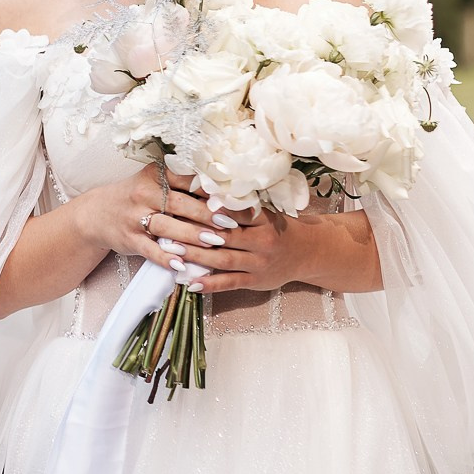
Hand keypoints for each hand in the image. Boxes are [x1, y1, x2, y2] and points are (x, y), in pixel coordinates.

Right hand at [83, 163, 221, 282]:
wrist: (96, 214)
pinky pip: (149, 249)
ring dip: (192, 235)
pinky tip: (182, 265)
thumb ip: (184, 187)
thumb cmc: (136, 197)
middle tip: (231, 224)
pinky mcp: (128, 238)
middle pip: (179, 203)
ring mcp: (134, 216)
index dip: (212, 190)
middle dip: (207, 214)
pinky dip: (166, 258)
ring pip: (166, 226)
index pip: (187, 179)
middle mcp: (143, 192)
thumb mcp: (155, 183)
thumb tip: (225, 196)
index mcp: (155, 174)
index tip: (234, 200)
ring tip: (215, 242)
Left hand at [146, 200, 308, 293]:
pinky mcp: (255, 281)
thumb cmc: (277, 227)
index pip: (231, 212)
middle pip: (223, 236)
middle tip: (166, 229)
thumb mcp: (264, 212)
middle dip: (193, 233)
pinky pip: (230, 283)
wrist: (307, 252)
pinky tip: (191, 283)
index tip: (181, 202)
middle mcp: (262, 241)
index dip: (206, 208)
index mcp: (262, 219)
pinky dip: (210, 284)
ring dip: (195, 256)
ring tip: (171, 253)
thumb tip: (203, 189)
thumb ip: (238, 205)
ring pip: (223, 260)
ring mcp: (258, 263)